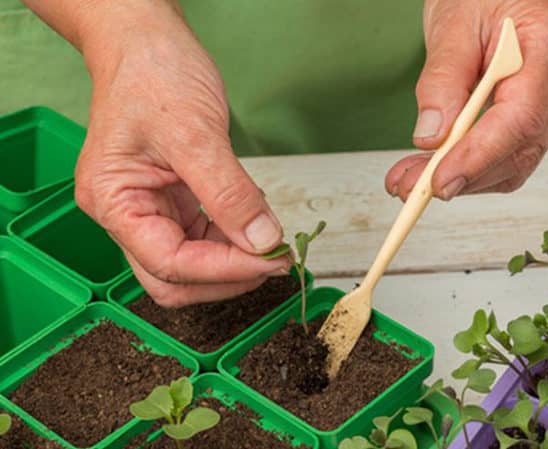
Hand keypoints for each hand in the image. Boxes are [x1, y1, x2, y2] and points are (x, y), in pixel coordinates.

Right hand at [71, 1, 289, 306]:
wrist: (147, 42)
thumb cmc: (153, 74)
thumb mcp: (195, 134)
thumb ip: (229, 194)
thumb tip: (262, 242)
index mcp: (113, 202)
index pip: (170, 263)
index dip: (224, 270)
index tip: (270, 260)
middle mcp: (126, 213)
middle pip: (175, 278)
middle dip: (226, 277)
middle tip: (273, 261)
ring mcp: (150, 209)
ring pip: (192, 263)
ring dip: (233, 261)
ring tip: (270, 240)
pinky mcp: (172, 200)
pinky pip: (204, 236)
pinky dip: (232, 238)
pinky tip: (254, 221)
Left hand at [386, 0, 547, 199]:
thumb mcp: (453, 23)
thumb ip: (442, 80)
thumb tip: (431, 138)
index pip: (521, 117)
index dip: (479, 156)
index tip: (438, 181)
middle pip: (520, 148)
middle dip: (461, 175)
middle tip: (409, 188)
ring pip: (517, 161)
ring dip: (463, 179)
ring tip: (412, 181)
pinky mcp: (547, 116)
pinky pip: (514, 155)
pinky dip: (474, 169)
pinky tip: (438, 170)